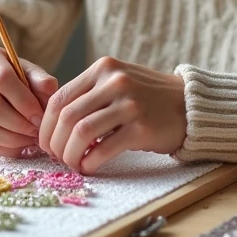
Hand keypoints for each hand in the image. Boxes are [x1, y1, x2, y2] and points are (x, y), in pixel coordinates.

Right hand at [0, 46, 57, 156]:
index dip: (24, 100)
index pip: (2, 79)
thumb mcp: (29, 71)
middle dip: (19, 123)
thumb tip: (50, 92)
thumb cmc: (16, 78)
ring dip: (13, 138)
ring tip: (30, 138)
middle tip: (37, 130)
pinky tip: (21, 144)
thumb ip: (41, 80)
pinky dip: (6, 148)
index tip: (40, 115)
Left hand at [38, 56, 186, 174]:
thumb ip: (89, 95)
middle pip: (67, 117)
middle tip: (57, 157)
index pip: (59, 98)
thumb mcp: (117, 83)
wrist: (190, 105)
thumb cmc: (148, 98)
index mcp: (103, 68)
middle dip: (55, 143)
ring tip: (73, 164)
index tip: (46, 143)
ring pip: (82, 132)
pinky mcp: (142, 128)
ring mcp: (129, 104)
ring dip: (70, 154)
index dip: (46, 125)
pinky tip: (90, 167)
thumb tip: (53, 125)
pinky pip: (104, 149)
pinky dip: (90, 162)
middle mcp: (115, 81)